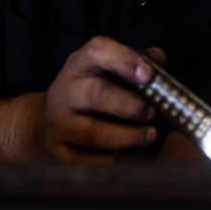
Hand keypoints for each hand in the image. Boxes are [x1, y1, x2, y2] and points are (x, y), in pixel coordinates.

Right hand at [43, 36, 162, 161]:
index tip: (149, 75)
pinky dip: (112, 157)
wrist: (52, 121)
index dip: (125, 60)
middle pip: (97, 93)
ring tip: (147, 134)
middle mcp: (64, 89)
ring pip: (96, 133)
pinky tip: (119, 150)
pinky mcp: (57, 149)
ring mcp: (57, 121)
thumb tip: (158, 59)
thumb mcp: (109, 72)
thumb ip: (137, 63)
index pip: (98, 50)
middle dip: (132, 106)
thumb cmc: (91, 94)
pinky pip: (91, 159)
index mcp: (80, 64)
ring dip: (129, 136)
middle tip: (151, 112)